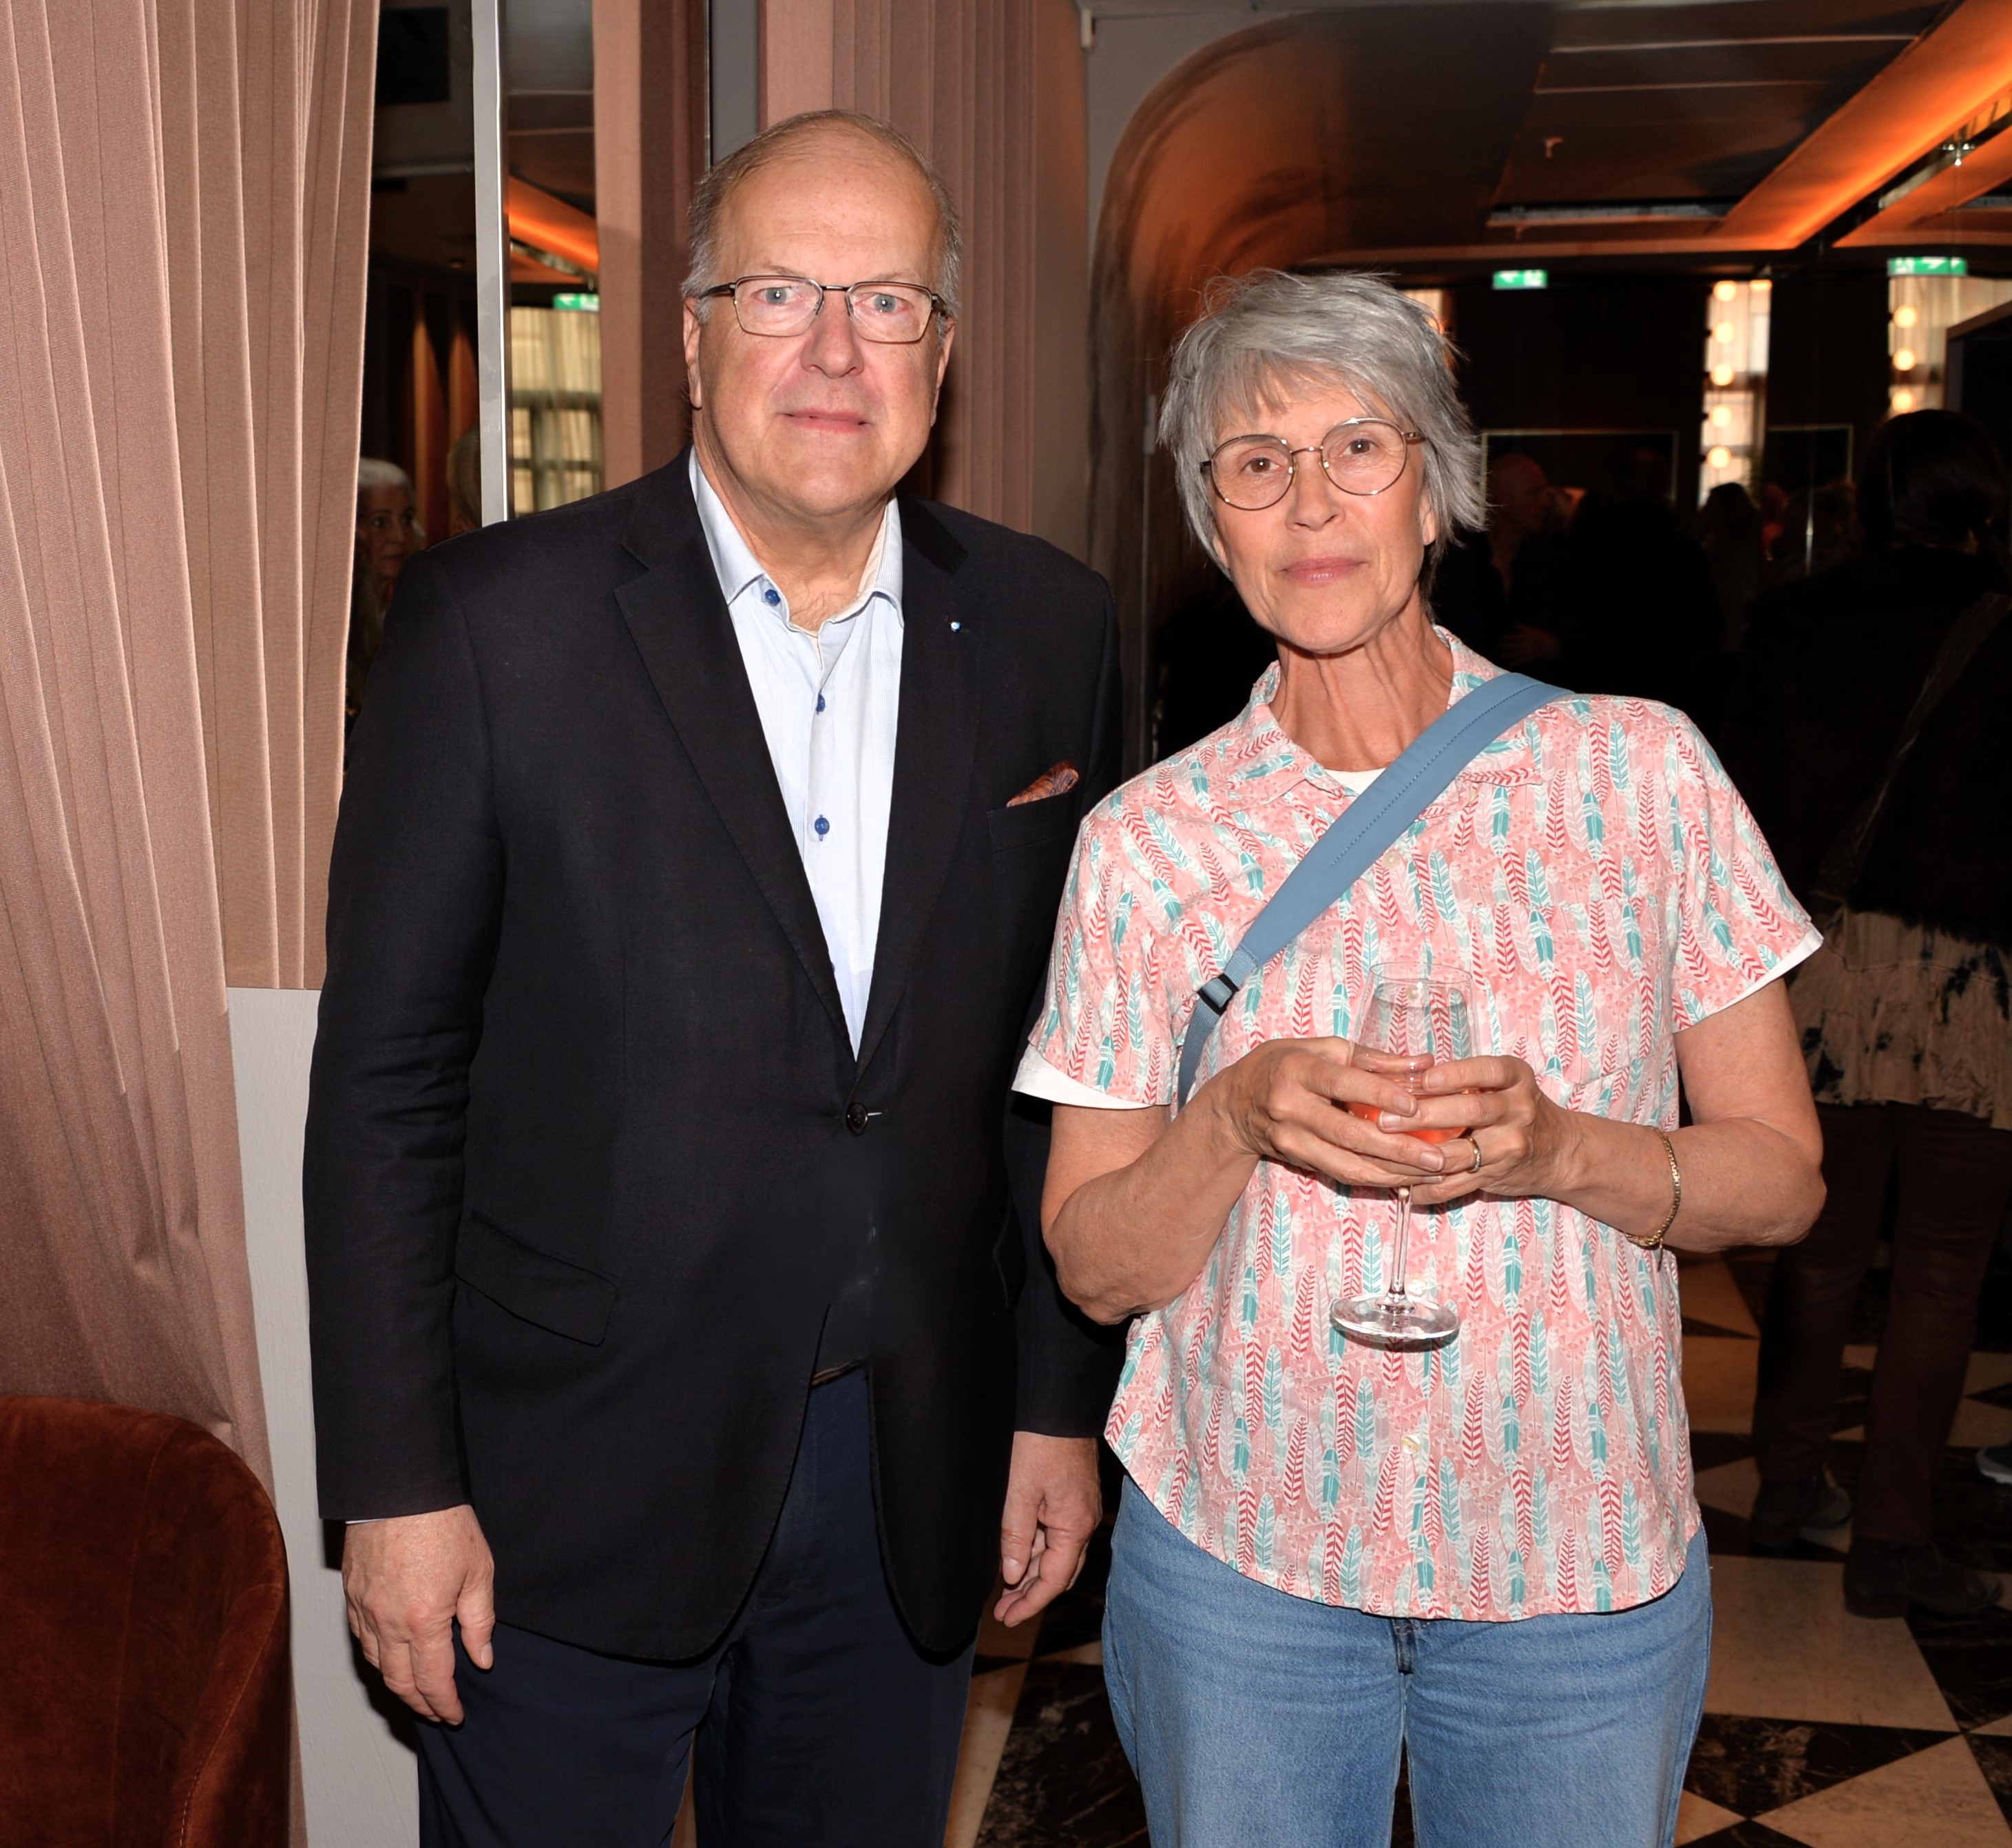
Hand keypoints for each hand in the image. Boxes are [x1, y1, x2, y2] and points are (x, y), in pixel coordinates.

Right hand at [342, 1504, 494, 1723]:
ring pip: (375, 1663)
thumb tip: (482, 1658)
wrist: (400, 1486)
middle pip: (399, 1682)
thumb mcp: (479, 1570)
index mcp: (424, 1620)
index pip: (433, 1680)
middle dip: (419, 1703)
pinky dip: (376, 1655)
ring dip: (396, 1683)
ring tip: (416, 1690)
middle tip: (436, 1712)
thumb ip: (480, 1621)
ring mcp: (364, 1608)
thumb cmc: (445, 1522)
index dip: (444, 1704)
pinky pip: (360, 1637)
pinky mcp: (350, 1593)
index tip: (455, 1715)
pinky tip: (390, 1655)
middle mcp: (388, 1622)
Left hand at [995, 1433, 1100, 1626]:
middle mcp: (1084, 1523)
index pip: (1054, 1580)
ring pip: (1057, 1554)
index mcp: (1075, 1526)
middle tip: (1002, 1612)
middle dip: (1031, 1594)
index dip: (1030, 1603)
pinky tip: (1017, 1555)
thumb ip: (1015, 1535)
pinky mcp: (1073, 1497)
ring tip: (1005, 1590)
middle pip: (1059, 1572)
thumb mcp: (1019, 1491)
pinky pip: (1056, 1534)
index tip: (1006, 1619)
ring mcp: (1081, 1510)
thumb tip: (1012, 1575)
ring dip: (1032, 1573)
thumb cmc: (1040, 1443)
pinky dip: (1037, 1550)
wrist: (1059, 1403)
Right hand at [1208, 1037, 1450, 1189]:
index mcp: (1298, 1070)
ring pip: (1348, 1163)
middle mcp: (1291, 1108)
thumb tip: (1425, 1063)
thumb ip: (1373, 1058)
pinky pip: (1342, 1173)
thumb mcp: (1322, 1049)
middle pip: (1350, 1133)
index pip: (1343, 1083)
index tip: (1416, 1106)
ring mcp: (1292, 1139)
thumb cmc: (1284, 1065)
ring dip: (1394, 1173)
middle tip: (1440, 1157)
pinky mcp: (1297, 1160)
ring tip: (1434, 1174)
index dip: (1380, 1094)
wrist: (1235, 1104)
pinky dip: (1377, 1179)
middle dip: (1398, 1149)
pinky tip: (1408, 1180)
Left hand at [1381, 1053, 1580, 1208]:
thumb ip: (1465, 1079)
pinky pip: (1459, 1185)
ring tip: (1385, 1153)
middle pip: (1471, 1111)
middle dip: (1425, 1115)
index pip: (1486, 1071)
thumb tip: (1402, 1075)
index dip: (1454, 1075)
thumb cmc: (1516, 1108)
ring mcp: (1510, 1146)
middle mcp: (1518, 1110)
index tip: (1422, 1079)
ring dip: (1419, 1157)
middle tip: (1385, 1119)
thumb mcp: (1504, 1083)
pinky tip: (1404, 1186)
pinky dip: (1429, 1188)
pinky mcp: (1499, 1175)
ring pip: (1461, 1153)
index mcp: (1515, 1078)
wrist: (1561, 1151)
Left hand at [1497, 623, 1561, 665]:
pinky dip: (1516, 663)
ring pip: (1517, 653)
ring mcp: (1529, 650)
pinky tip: (1509, 665)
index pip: (1515, 636)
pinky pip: (1522, 661)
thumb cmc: (1542, 635)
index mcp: (1528, 636)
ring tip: (1502, 655)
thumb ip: (1522, 626)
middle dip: (1507, 645)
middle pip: (1515, 644)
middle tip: (1499, 646)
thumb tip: (1514, 621)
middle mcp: (1528, 643)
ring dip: (1509, 654)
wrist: (1553, 644)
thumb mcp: (1533, 629)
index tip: (1501, 637)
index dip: (1507, 637)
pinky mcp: (1531, 657)